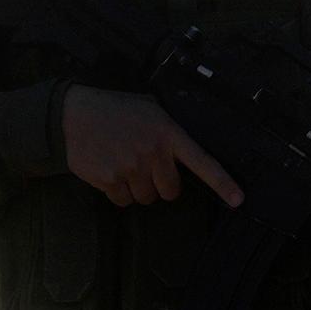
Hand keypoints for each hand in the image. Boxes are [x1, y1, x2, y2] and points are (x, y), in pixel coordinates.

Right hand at [61, 86, 242, 208]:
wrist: (72, 115)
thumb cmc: (112, 110)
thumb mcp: (148, 109)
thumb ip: (167, 129)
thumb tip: (181, 150)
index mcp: (168, 133)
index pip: (202, 162)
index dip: (223, 183)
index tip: (238, 199)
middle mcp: (153, 152)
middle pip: (170, 192)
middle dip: (158, 184)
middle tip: (143, 165)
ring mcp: (131, 168)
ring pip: (146, 198)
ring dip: (136, 188)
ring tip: (121, 162)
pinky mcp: (110, 180)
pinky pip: (123, 201)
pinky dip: (117, 192)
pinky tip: (108, 170)